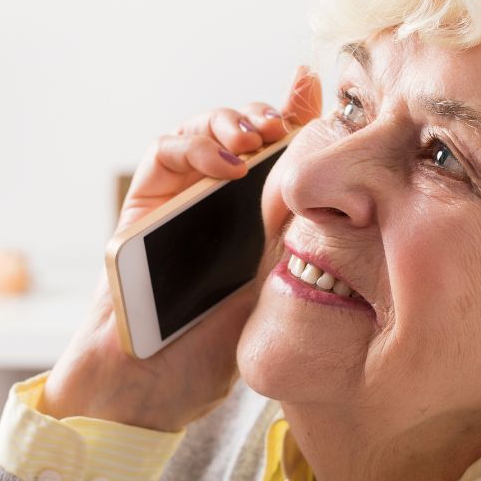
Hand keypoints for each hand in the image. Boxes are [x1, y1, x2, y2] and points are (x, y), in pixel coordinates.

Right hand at [37, 67, 322, 430]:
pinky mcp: (142, 204)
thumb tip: (339, 182)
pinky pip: (165, 154)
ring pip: (203, 131)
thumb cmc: (214, 348)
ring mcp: (179, 199)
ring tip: (256, 135)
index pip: (283, 154)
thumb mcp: (276, 281)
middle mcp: (220, 202)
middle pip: (243, 133)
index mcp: (259, 218)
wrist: (153, 387)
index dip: (302, 116)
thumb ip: (297, 231)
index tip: (325, 92)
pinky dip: (195, 145)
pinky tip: (226, 162)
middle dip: (267, 115)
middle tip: (287, 123)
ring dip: (230, 121)